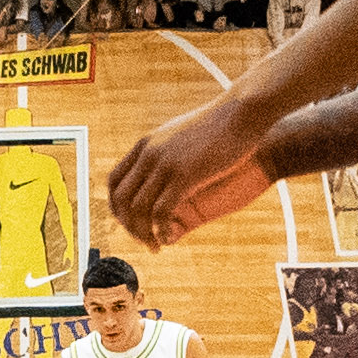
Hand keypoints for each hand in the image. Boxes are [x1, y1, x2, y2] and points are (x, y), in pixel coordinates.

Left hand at [109, 95, 277, 248]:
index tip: (129, 222)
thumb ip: (168, 147)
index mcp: (146, 145)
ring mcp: (164, 164)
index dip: (117, 207)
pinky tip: (168, 238)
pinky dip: (160, 230)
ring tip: (155, 246)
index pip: (114, 181)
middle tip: (142, 240)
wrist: (242, 111)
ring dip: (142, 233)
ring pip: (138, 209)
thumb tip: (165, 157)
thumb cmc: (220, 123)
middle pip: (120, 199)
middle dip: (127, 225)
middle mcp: (148, 154)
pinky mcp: (184, 176)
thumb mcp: (182, 133)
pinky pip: (161, 212)